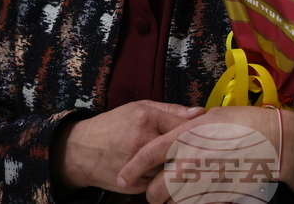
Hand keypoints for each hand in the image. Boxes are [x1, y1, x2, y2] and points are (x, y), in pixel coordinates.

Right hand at [52, 101, 205, 192]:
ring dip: (187, 168)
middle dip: (198, 152)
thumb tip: (200, 113)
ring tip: (199, 164)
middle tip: (210, 152)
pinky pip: (162, 185)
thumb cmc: (113, 126)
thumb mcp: (139, 108)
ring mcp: (139, 167)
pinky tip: (179, 176)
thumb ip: (171, 110)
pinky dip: (172, 181)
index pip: (184, 126)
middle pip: (182, 150)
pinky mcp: (136, 186)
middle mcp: (142, 143)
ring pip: (174, 170)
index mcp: (146, 120)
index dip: (200, 130)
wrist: (81, 151)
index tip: (212, 132)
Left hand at [117, 106, 293, 203]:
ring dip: (173, 201)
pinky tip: (197, 195)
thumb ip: (189, 128)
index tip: (121, 178)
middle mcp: (189, 162)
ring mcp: (203, 182)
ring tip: (177, 195)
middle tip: (155, 192)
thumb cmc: (244, 123)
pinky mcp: (216, 196)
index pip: (148, 155)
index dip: (132, 169)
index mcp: (185, 137)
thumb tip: (177, 133)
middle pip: (155, 191)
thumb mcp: (211, 116)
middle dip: (153, 195)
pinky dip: (192, 203)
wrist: (274, 142)